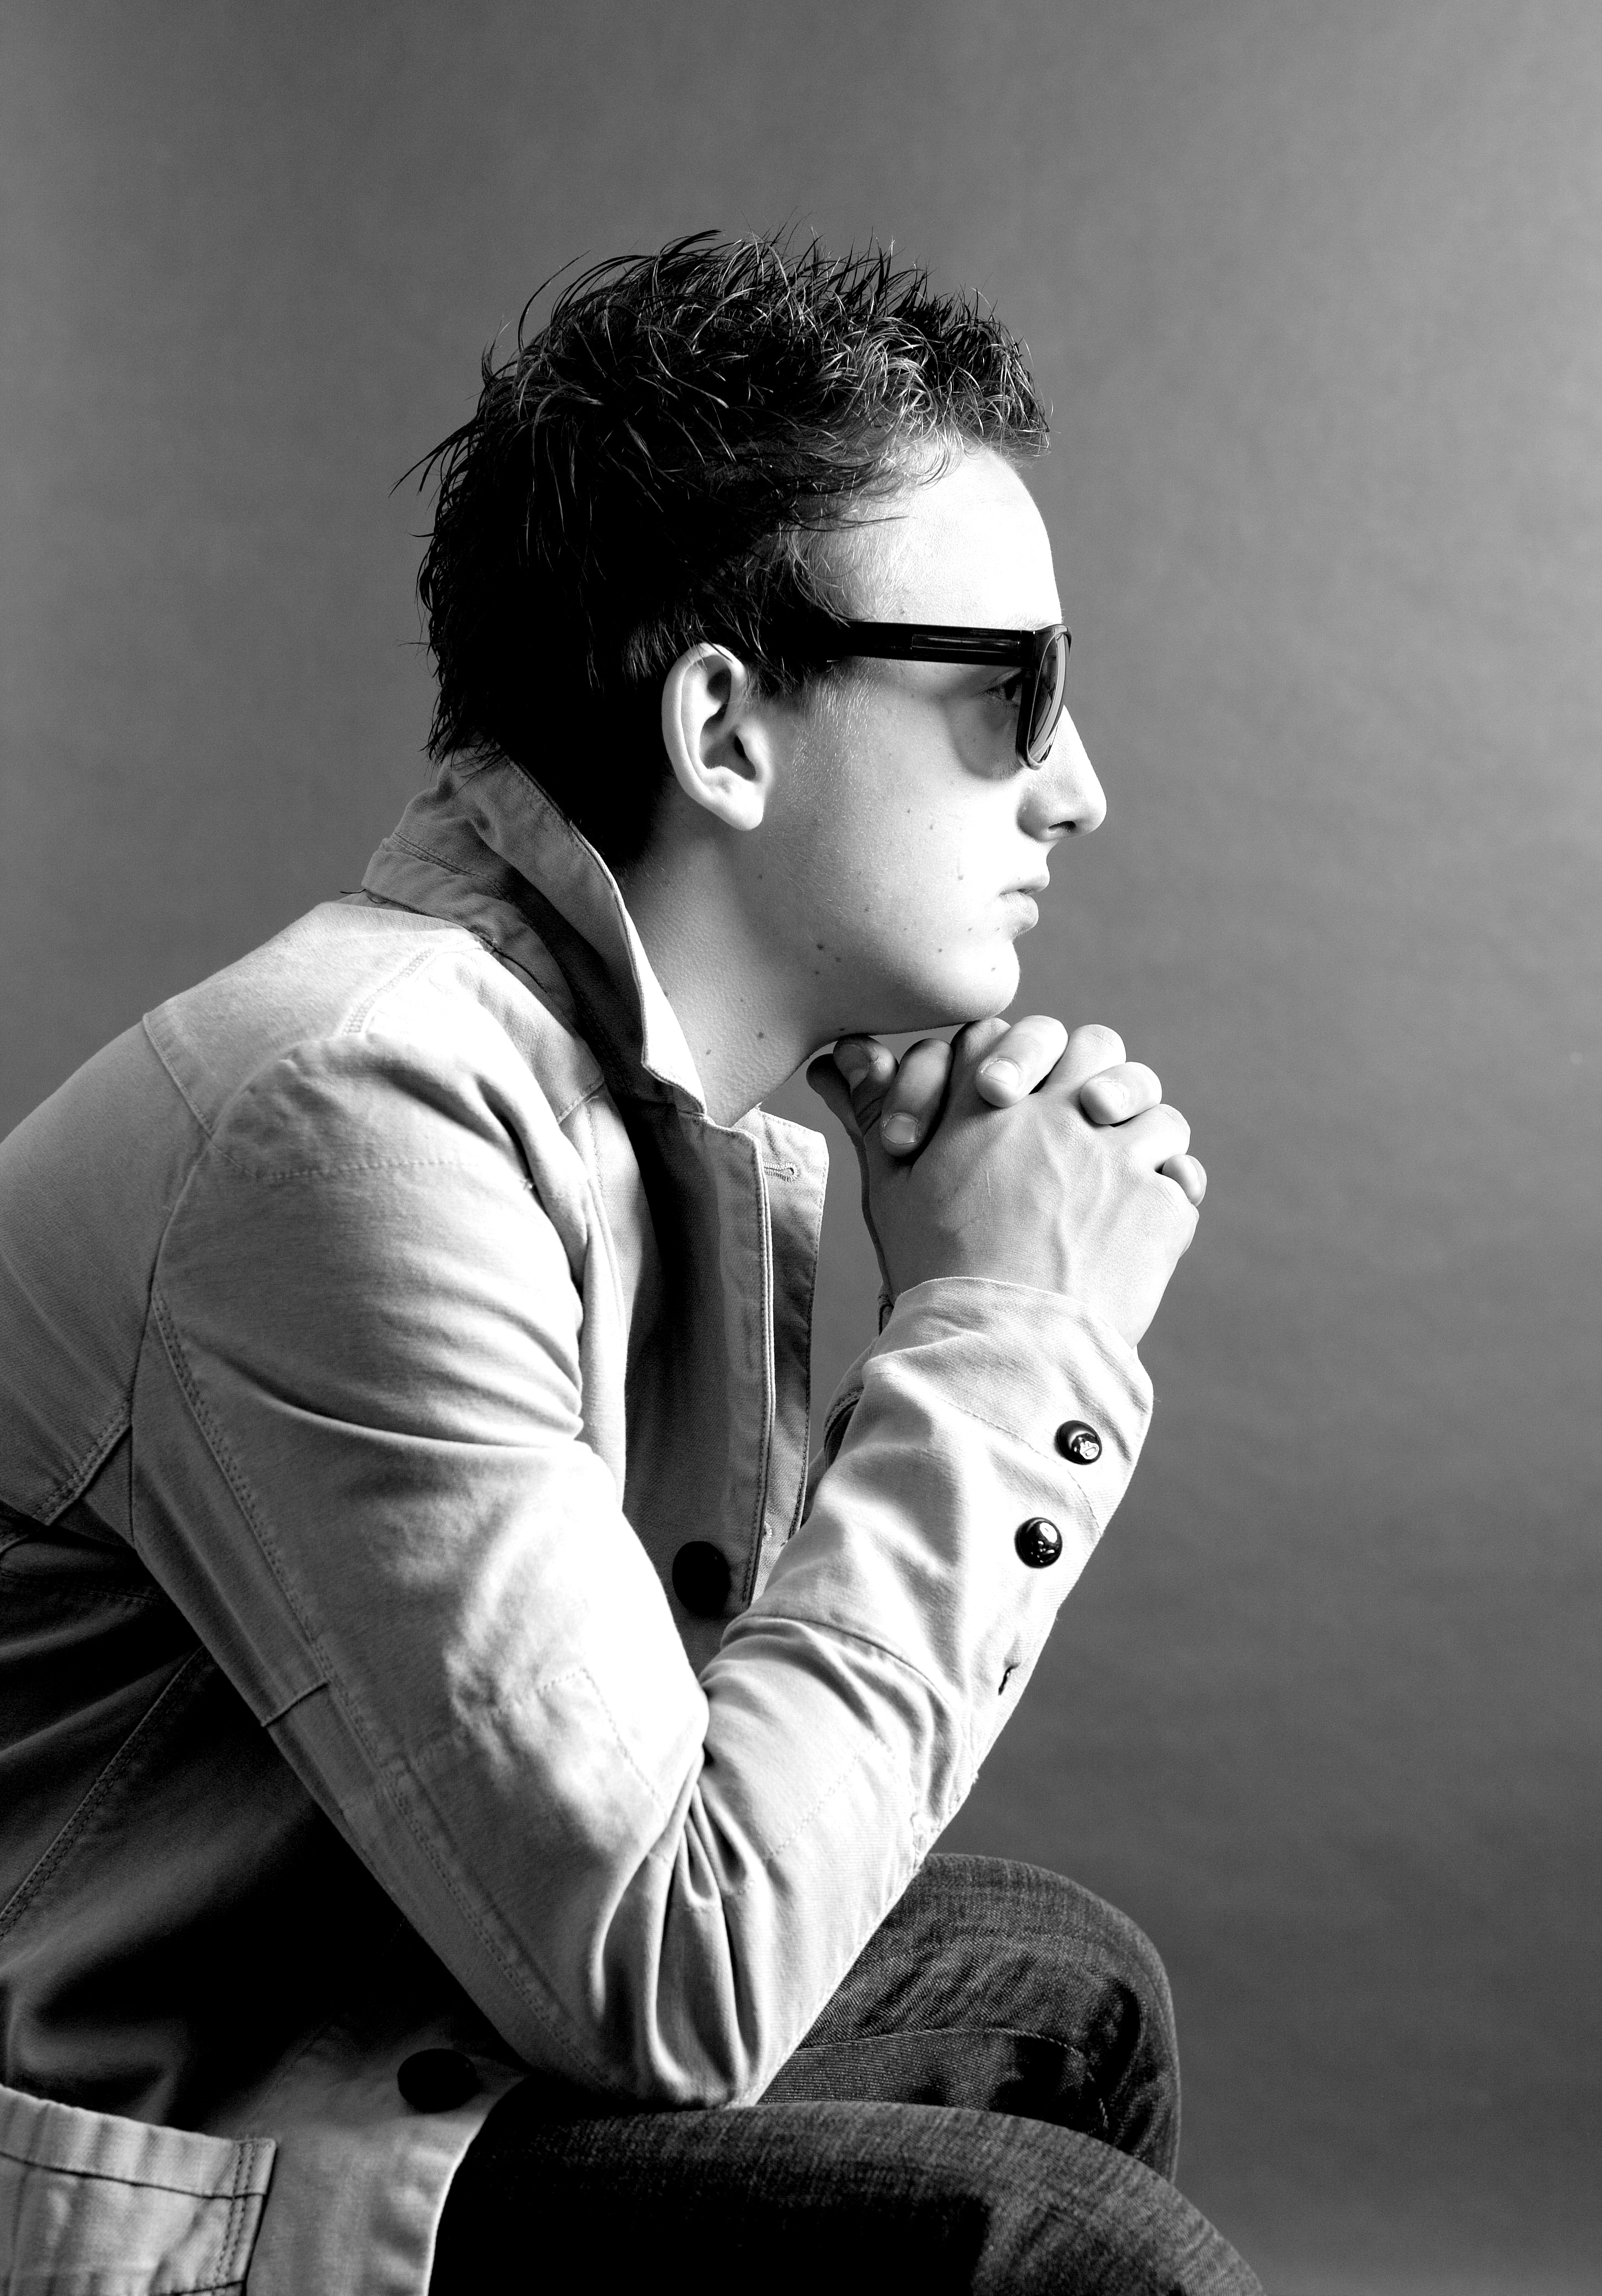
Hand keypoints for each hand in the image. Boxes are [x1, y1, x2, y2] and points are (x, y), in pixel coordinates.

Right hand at [806, 1019, 1203, 1347]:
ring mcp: (1118, 1154)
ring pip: (1154, 1108)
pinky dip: (1169, 1194)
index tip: (1003, 1100)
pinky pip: (1182, 1177)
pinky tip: (1142, 1221)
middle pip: (1097, 1046)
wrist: (1000, 1347)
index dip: (1012, 1058)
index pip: (1011, 1033)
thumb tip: (839, 1057)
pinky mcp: (1162, 1204)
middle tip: (1085, 1114)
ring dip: (1142, 1132)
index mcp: (989, 1099)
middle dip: (1093, 1073)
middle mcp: (1060, 1112)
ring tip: (1121, 1172)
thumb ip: (873, 1112)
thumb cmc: (933, 1268)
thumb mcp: (890, 1186)